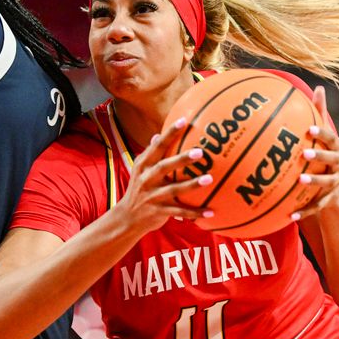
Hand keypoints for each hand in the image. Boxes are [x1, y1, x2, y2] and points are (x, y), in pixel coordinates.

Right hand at [112, 117, 213, 234]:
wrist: (127, 217)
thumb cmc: (138, 189)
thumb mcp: (139, 170)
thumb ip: (149, 154)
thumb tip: (158, 135)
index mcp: (143, 166)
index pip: (157, 146)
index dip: (170, 133)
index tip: (184, 121)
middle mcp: (147, 179)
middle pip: (165, 167)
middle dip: (181, 159)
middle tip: (200, 152)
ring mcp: (153, 196)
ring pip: (174, 190)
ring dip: (192, 185)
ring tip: (209, 178)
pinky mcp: (160, 212)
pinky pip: (180, 212)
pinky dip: (195, 213)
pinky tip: (211, 212)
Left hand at [292, 85, 338, 218]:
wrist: (338, 188)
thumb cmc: (325, 153)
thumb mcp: (324, 135)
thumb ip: (319, 113)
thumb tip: (318, 86)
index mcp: (337, 149)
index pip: (332, 139)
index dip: (322, 134)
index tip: (309, 129)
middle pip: (333, 160)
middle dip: (321, 156)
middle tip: (305, 154)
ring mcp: (335, 184)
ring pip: (327, 184)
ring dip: (315, 182)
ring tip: (300, 180)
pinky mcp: (328, 200)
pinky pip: (316, 206)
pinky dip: (304, 211)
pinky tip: (289, 215)